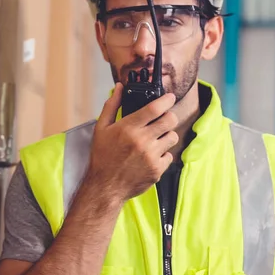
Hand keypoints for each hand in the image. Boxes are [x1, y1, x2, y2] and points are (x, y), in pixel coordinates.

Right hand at [85, 82, 178, 201]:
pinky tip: (152, 155)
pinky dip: (163, 154)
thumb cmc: (102, 157)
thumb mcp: (101, 128)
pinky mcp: (157, 170)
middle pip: (170, 120)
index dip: (166, 100)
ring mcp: (151, 156)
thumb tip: (119, 87)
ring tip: (156, 139)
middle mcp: (142, 141)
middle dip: (169, 116)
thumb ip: (112, 106)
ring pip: (173, 137)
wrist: (105, 186)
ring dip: (167, 135)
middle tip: (164, 119)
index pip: (155, 108)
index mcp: (128, 128)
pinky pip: (170, 155)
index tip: (169, 97)